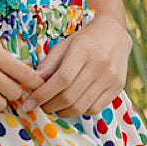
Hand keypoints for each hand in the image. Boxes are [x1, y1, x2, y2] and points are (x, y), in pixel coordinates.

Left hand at [11, 12, 132, 118]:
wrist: (114, 34)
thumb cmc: (84, 40)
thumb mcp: (63, 46)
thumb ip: (48, 65)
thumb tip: (31, 86)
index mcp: (83, 50)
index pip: (61, 79)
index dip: (43, 95)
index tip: (28, 103)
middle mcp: (99, 65)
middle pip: (70, 96)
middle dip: (50, 106)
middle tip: (41, 106)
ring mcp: (111, 78)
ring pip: (81, 106)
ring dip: (63, 112)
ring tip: (55, 106)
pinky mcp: (117, 87)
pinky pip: (94, 109)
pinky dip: (79, 111)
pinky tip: (73, 104)